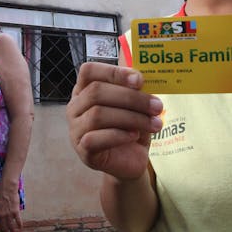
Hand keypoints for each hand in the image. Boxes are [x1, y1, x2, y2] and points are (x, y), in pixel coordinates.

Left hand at [0, 186, 21, 231]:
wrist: (7, 189)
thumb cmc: (1, 195)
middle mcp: (2, 215)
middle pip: (4, 228)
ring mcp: (9, 214)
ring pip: (11, 226)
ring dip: (12, 231)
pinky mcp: (15, 211)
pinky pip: (18, 221)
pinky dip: (19, 225)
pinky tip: (20, 228)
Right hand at [66, 62, 162, 180]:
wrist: (129, 159)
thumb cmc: (129, 127)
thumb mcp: (134, 105)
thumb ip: (133, 90)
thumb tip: (139, 78)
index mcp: (84, 89)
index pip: (89, 71)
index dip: (113, 72)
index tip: (139, 80)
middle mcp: (75, 107)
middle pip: (96, 92)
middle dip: (131, 98)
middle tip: (156, 106)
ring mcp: (75, 129)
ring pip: (98, 115)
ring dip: (131, 118)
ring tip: (154, 124)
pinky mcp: (83, 150)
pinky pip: (95, 138)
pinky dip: (119, 135)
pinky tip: (134, 136)